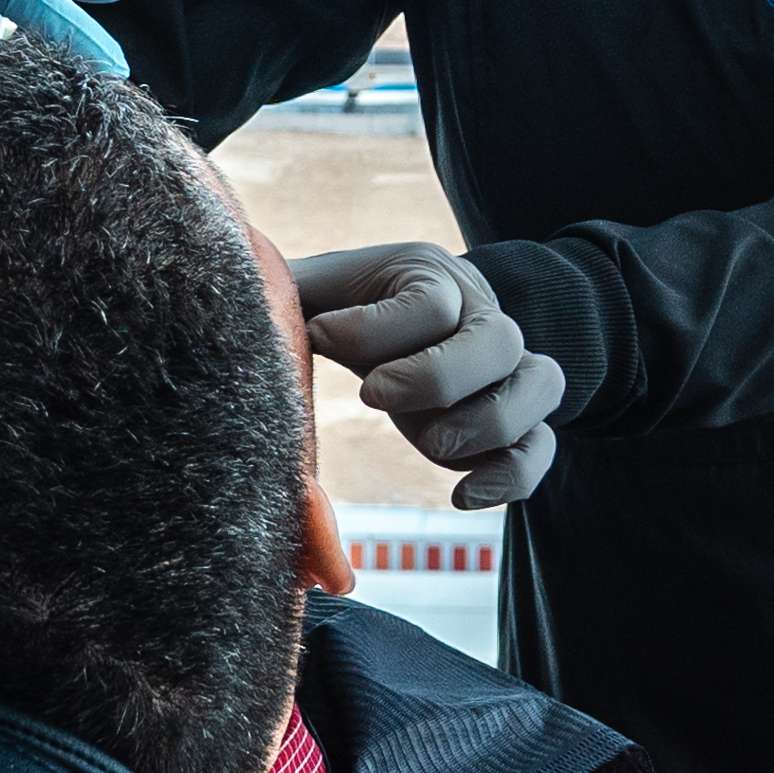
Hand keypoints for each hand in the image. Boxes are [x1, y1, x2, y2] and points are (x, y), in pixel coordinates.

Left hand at [291, 240, 562, 508]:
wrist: (424, 323)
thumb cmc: (352, 308)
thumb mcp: (322, 288)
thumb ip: (287, 292)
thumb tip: (231, 280)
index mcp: (430, 275)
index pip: (428, 301)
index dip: (374, 330)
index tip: (320, 339)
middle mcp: (484, 315)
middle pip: (497, 340)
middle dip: (437, 377)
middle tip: (376, 399)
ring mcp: (511, 369)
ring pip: (537, 387)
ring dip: (485, 424)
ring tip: (430, 447)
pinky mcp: (520, 422)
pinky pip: (542, 446)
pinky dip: (513, 475)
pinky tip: (462, 496)